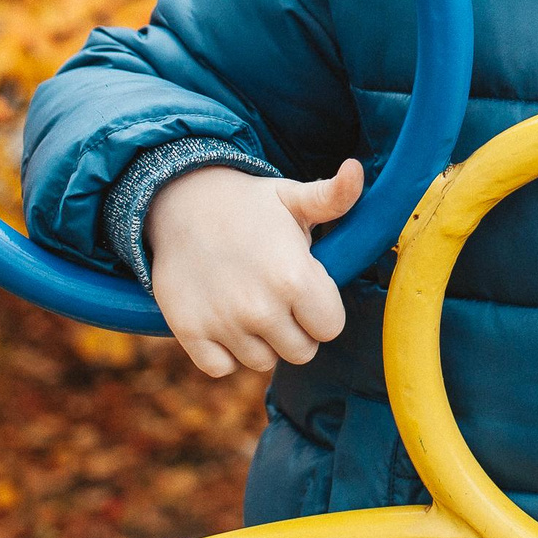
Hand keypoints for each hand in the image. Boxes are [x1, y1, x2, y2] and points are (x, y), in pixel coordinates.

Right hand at [145, 158, 363, 377]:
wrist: (181, 202)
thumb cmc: (250, 204)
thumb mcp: (295, 198)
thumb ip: (335, 195)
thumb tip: (356, 169)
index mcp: (295, 278)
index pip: (331, 328)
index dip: (323, 310)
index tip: (307, 289)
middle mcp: (260, 308)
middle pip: (301, 352)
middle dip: (297, 330)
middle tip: (280, 299)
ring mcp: (223, 323)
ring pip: (262, 362)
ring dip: (261, 341)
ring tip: (251, 304)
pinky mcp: (190, 332)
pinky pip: (220, 368)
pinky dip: (223, 352)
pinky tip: (224, 319)